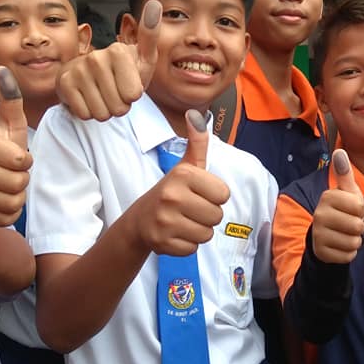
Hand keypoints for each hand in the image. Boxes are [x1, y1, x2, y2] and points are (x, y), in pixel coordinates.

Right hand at [0, 66, 33, 225]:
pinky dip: (11, 212)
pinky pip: (6, 218)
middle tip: (14, 173)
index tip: (17, 157)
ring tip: (9, 185)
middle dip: (23, 179)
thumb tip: (3, 68)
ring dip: (18, 195)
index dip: (26, 161)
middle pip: (18, 183)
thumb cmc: (0, 150)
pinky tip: (3, 199)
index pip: (21, 161)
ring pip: (13, 202)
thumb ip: (10, 100)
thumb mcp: (9, 126)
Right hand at [57, 0, 160, 120]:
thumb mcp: (142, 58)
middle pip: (118, 106)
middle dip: (118, 106)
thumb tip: (155, 4)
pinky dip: (88, 112)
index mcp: (118, 51)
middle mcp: (96, 57)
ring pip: (101, 113)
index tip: (127, 84)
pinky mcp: (64, 83)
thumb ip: (150, 36)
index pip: (133, 95)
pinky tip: (87, 98)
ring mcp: (78, 69)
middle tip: (113, 93)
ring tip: (101, 96)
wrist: (90, 81)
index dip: (132, 97)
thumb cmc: (122, 73)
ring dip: (104, 110)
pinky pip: (85, 114)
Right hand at [134, 109, 229, 255]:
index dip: (214, 196)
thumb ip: (197, 144)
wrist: (140, 220)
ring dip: (198, 231)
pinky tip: (175, 234)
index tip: (198, 194)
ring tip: (183, 221)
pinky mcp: (162, 242)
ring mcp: (165, 220)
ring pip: (206, 234)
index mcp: (183, 175)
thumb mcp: (185, 166)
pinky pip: (193, 248)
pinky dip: (187, 244)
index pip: (224, 194)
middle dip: (207, 216)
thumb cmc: (171, 191)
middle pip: (217, 216)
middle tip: (190, 210)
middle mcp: (172, 195)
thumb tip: (196, 115)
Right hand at [311, 149, 363, 263]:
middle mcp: (320, 215)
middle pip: (358, 226)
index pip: (359, 207)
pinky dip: (349, 253)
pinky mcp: (322, 252)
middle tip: (348, 223)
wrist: (323, 235)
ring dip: (354, 240)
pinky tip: (340, 245)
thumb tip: (340, 151)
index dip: (360, 210)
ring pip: (354, 242)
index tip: (350, 210)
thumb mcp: (345, 192)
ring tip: (344, 234)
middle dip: (358, 227)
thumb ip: (344, 173)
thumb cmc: (340, 210)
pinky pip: (348, 255)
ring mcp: (319, 235)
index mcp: (327, 197)